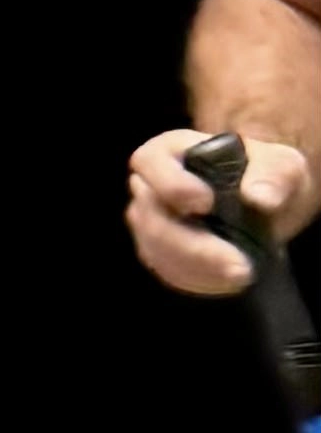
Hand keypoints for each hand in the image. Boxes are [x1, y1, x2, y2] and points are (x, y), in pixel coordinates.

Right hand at [125, 128, 308, 295]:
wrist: (265, 205)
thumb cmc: (266, 174)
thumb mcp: (282, 164)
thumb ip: (274, 175)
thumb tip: (260, 197)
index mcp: (170, 151)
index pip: (150, 163)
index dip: (171, 185)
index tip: (206, 204)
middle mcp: (150, 186)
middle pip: (151, 217)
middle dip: (193, 246)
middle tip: (238, 264)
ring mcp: (150, 221)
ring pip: (156, 249)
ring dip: (198, 267)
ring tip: (242, 274)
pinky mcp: (158, 252)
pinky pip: (168, 270)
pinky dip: (198, 279)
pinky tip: (229, 280)